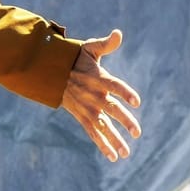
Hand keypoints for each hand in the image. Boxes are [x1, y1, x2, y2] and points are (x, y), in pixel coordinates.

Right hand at [60, 28, 141, 161]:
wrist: (52, 72)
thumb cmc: (75, 59)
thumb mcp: (90, 49)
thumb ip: (106, 44)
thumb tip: (118, 34)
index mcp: (99, 78)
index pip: (115, 86)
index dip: (126, 93)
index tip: (137, 102)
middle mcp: (94, 95)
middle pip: (111, 110)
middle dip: (124, 121)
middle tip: (137, 132)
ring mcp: (87, 108)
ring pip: (103, 126)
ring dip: (114, 140)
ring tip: (126, 153)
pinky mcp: (82, 117)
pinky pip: (93, 133)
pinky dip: (103, 145)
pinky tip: (114, 156)